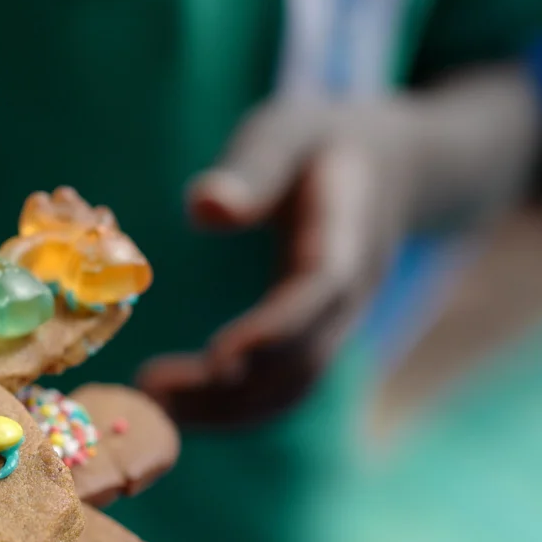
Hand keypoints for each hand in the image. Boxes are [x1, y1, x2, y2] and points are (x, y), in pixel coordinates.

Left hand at [137, 96, 418, 426]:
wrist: (391, 168)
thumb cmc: (321, 141)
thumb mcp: (285, 133)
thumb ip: (252, 169)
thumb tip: (203, 208)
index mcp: (348, 233)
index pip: (320, 292)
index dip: (275, 330)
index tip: (218, 359)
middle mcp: (351, 293)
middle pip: (302, 357)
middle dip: (233, 386)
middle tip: (150, 391)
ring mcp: (339, 323)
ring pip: (294, 385)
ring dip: (228, 408)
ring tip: (153, 406)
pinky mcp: (318, 338)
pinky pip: (285, 387)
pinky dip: (236, 407)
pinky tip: (179, 405)